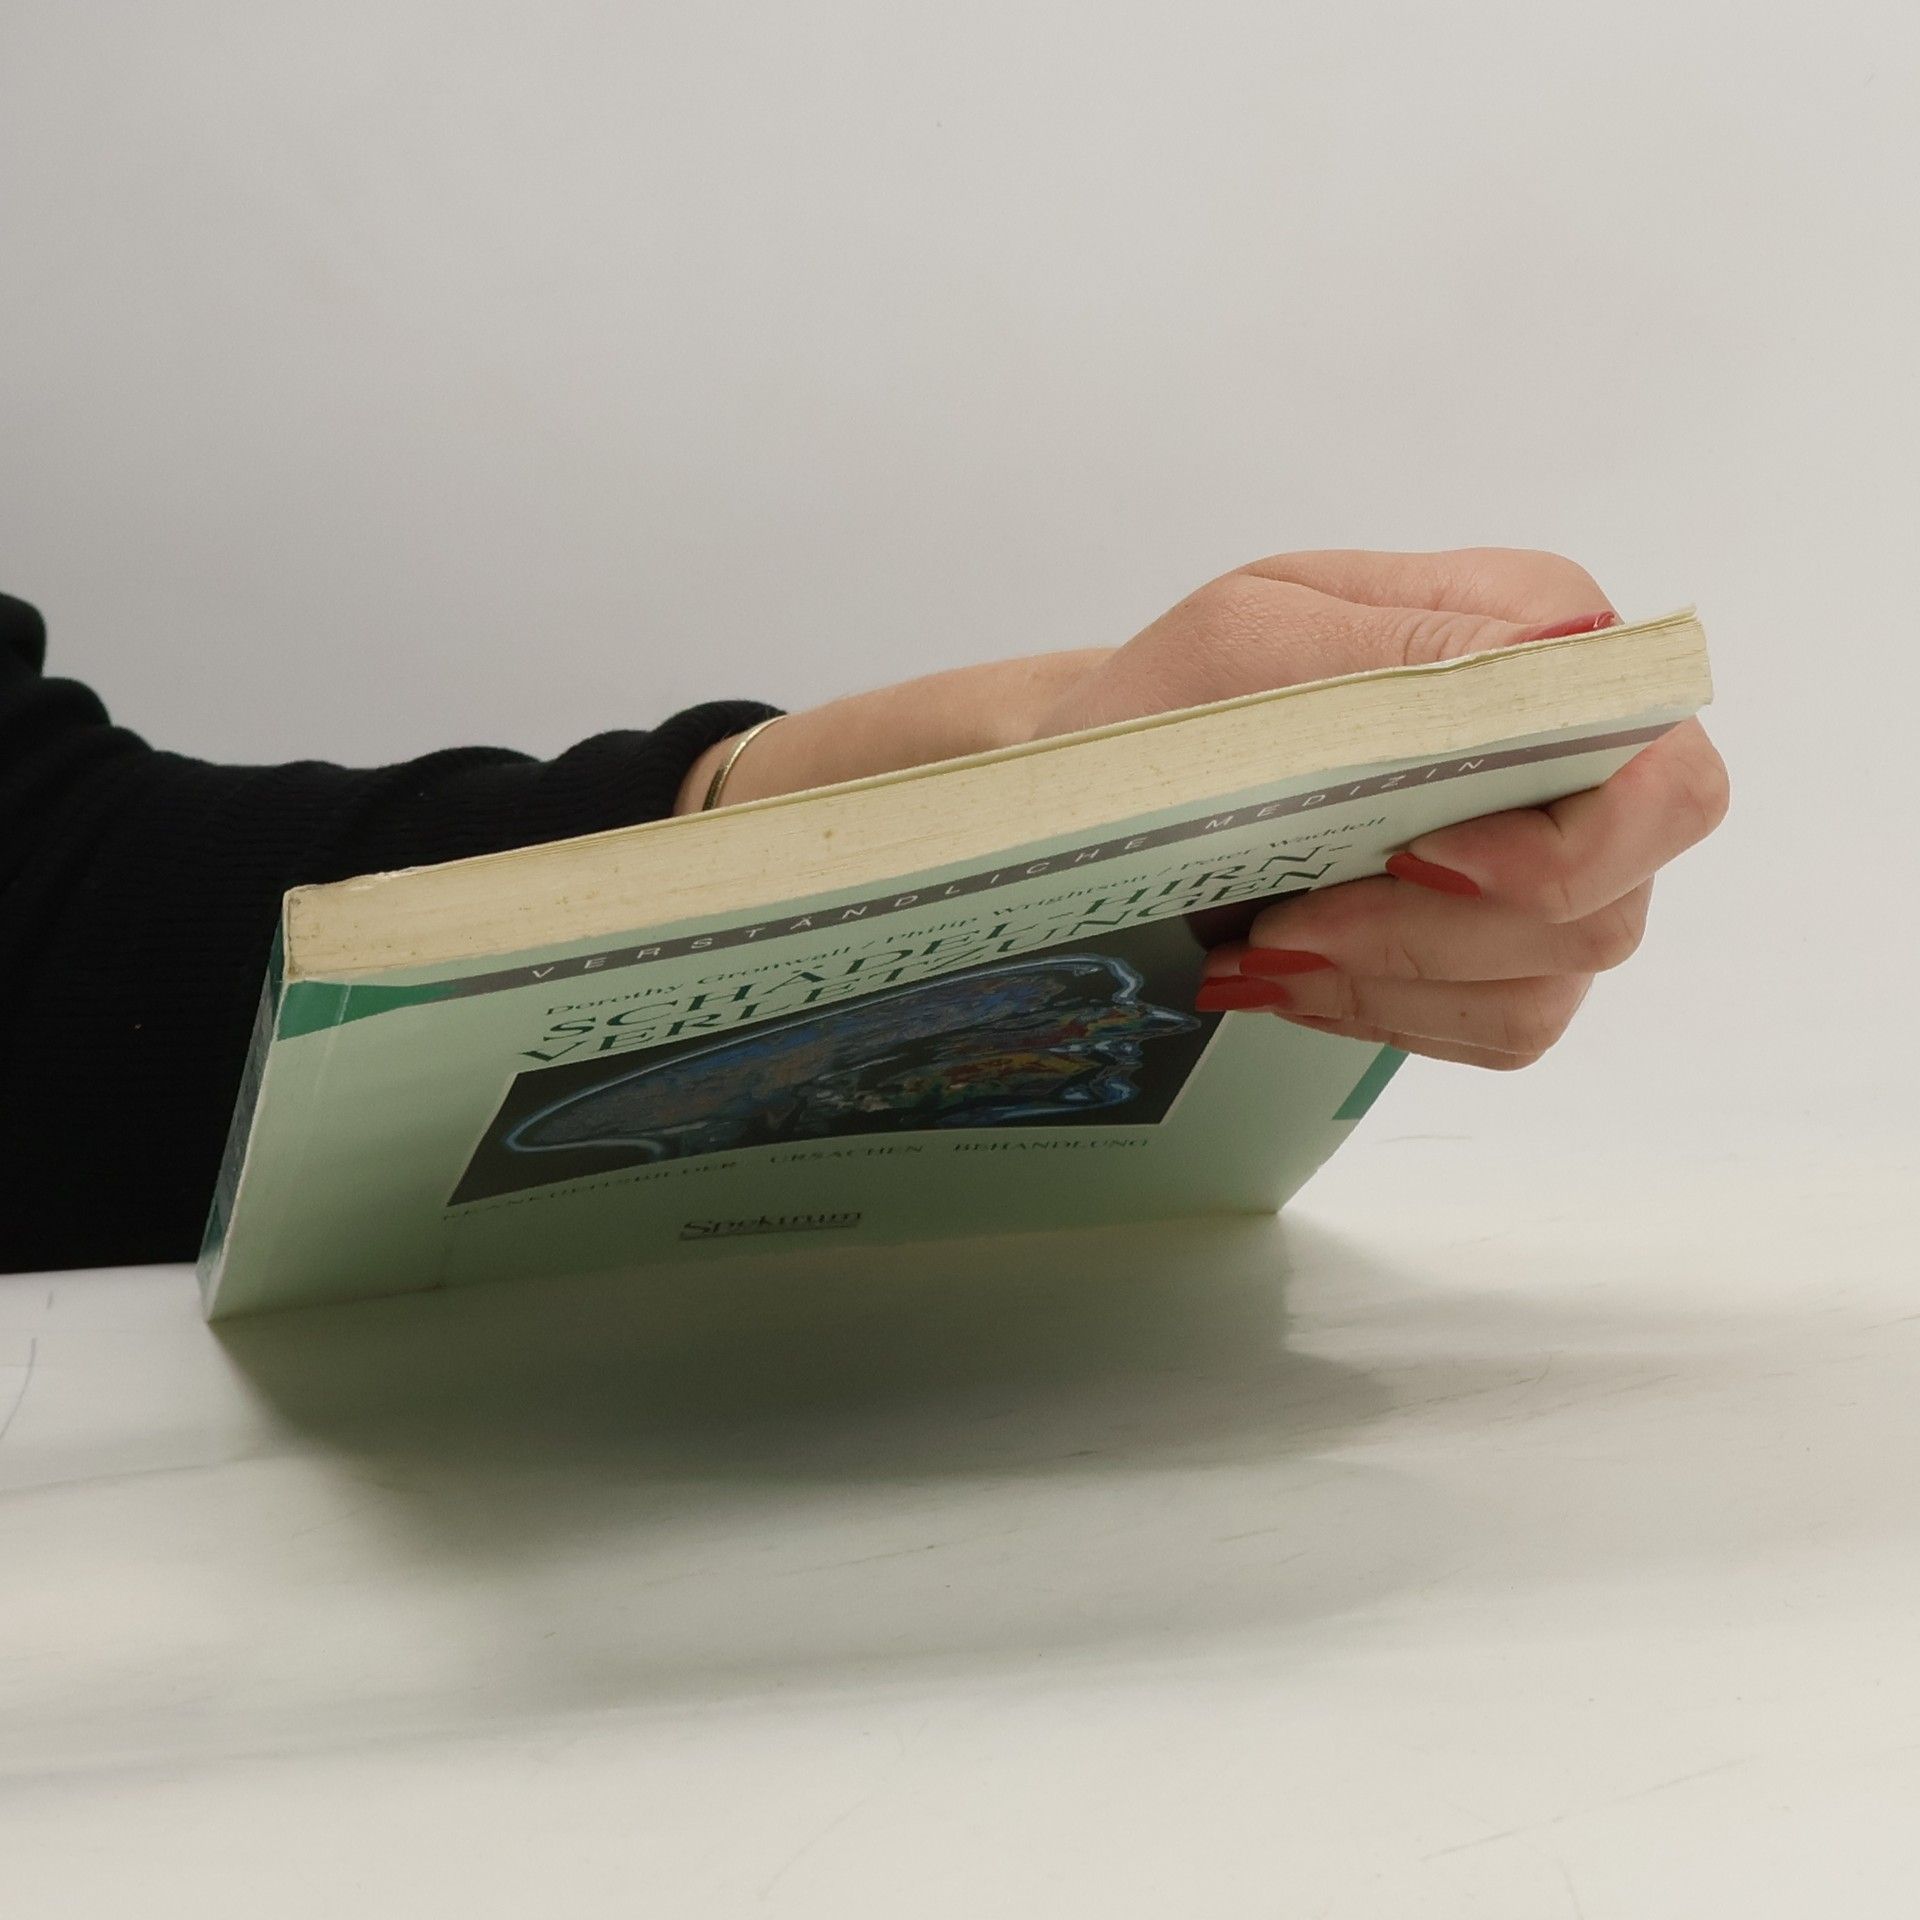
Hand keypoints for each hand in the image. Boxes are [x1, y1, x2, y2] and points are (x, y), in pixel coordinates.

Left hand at [681, 544, 1728, 1072]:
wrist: (1101, 797)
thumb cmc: (1171, 703)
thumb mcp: (1253, 638)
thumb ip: (1406, 654)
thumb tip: (1539, 692)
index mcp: (1538, 634)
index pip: (1651, 756)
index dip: (1567, 838)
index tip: (1418, 854)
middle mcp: (1566, 750)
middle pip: (1614, 892)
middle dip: (1450, 931)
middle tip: (1301, 917)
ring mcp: (1539, 862)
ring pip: (1555, 978)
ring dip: (1395, 978)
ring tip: (1270, 941)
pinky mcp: (1492, 953)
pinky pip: (1501, 1027)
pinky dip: (1384, 1012)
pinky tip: (1292, 973)